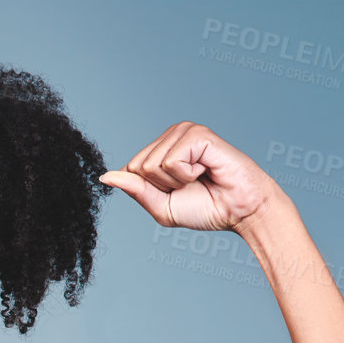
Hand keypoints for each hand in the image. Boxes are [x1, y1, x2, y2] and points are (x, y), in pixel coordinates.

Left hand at [100, 121, 282, 231]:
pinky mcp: (197, 133)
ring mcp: (183, 131)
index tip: (177, 192)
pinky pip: (170, 162)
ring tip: (199, 177)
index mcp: (159, 150)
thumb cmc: (205, 207)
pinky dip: (186, 175)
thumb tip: (105, 176)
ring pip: (151, 165)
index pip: (129, 170)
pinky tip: (205, 170)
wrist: (238, 211)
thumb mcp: (160, 206)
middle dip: (162, 187)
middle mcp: (170, 136)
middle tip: (189, 185)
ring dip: (175, 182)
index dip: (150, 191)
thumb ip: (135, 190)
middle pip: (137, 167)